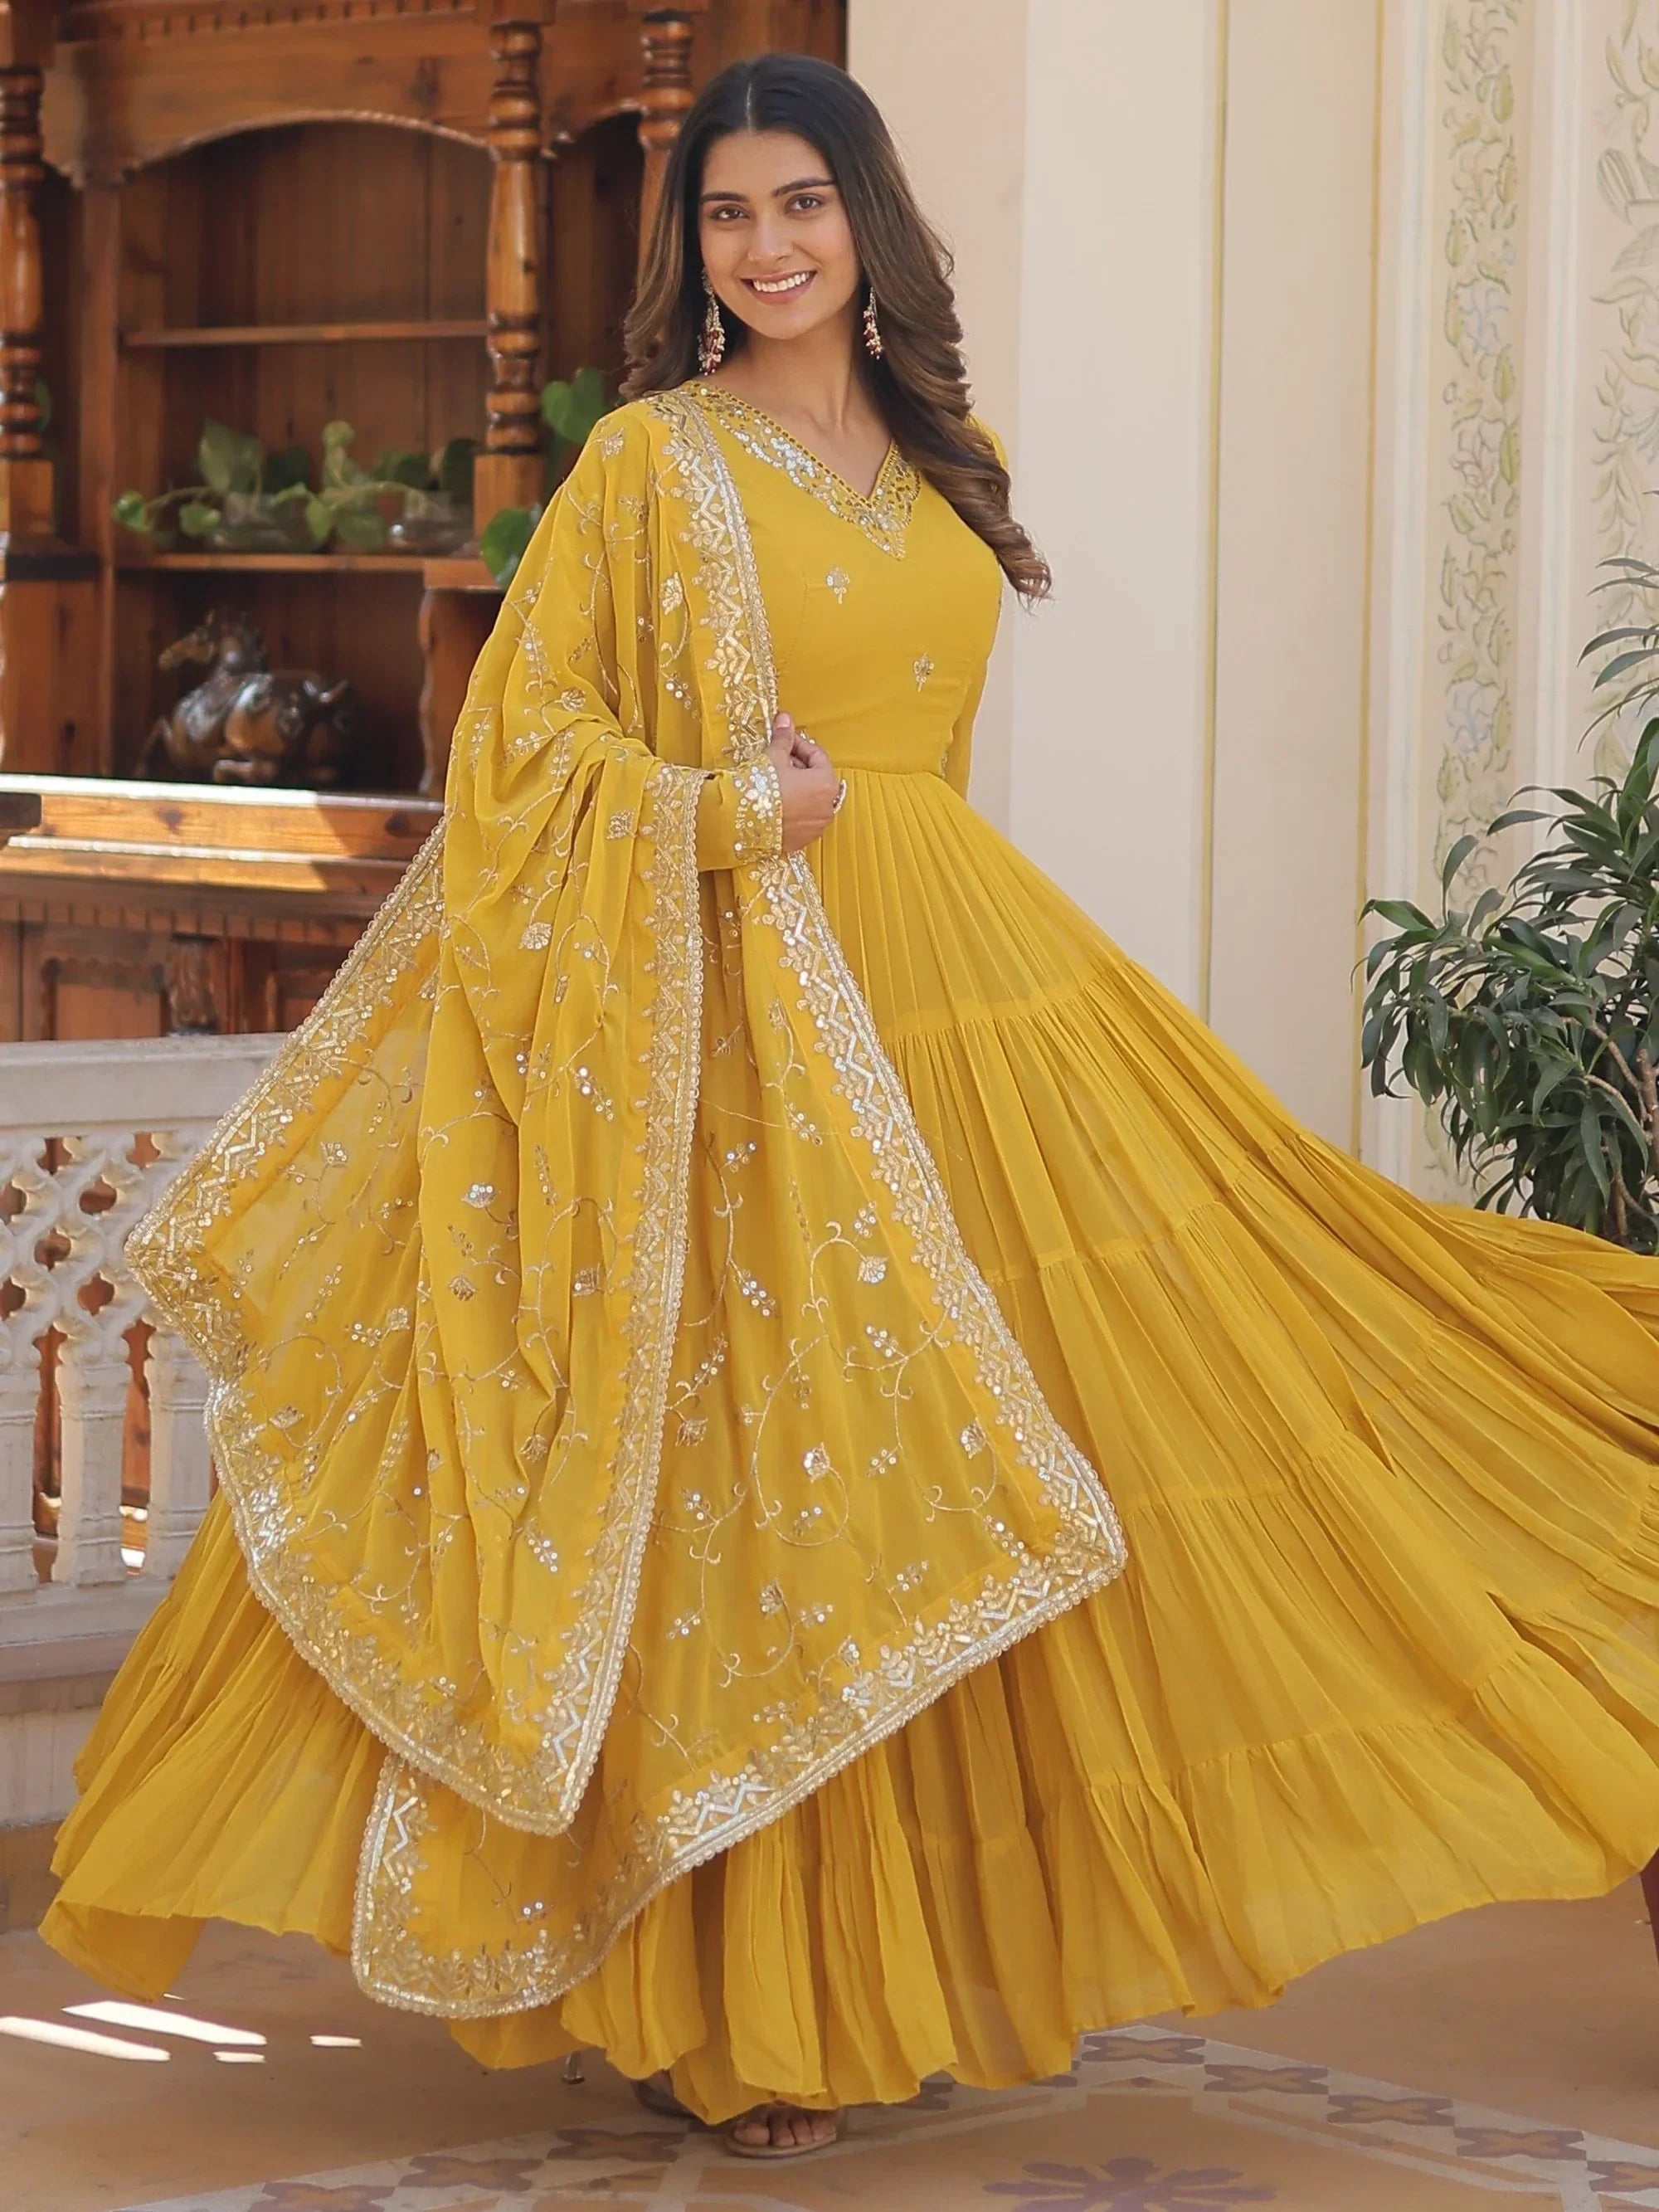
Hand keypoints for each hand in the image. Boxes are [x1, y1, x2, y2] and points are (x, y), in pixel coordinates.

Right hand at [768, 712, 839, 853]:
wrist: (741, 822)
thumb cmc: (762, 787)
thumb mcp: (773, 758)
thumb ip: (784, 739)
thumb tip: (785, 719)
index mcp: (826, 783)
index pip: (818, 755)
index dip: (800, 744)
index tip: (785, 741)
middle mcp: (827, 807)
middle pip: (816, 778)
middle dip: (799, 766)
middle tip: (779, 759)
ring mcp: (816, 826)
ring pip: (810, 799)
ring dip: (797, 788)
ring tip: (775, 781)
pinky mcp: (802, 840)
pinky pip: (802, 818)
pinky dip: (794, 808)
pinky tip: (776, 802)